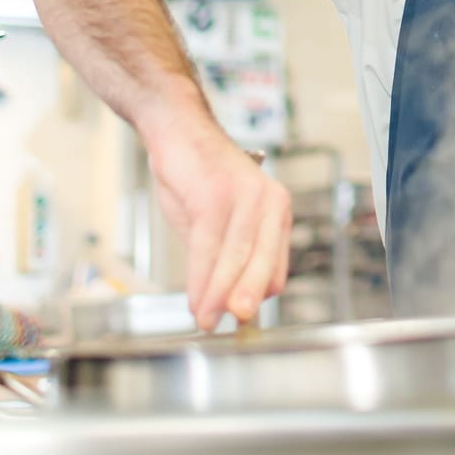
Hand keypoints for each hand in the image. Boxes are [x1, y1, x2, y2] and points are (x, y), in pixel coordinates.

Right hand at [145, 110, 292, 330]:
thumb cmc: (198, 175)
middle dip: (247, 301)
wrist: (177, 129)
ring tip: (206, 319)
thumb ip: (227, 255)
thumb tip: (226, 299)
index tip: (237, 317)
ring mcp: (244, 197)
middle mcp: (269, 202)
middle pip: (262, 266)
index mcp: (277, 211)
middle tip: (236, 326)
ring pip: (235, 260)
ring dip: (218, 295)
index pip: (277, 269)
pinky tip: (195, 296)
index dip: (257, 296)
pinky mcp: (216, 195)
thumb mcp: (221, 220)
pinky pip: (209, 247)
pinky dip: (201, 278)